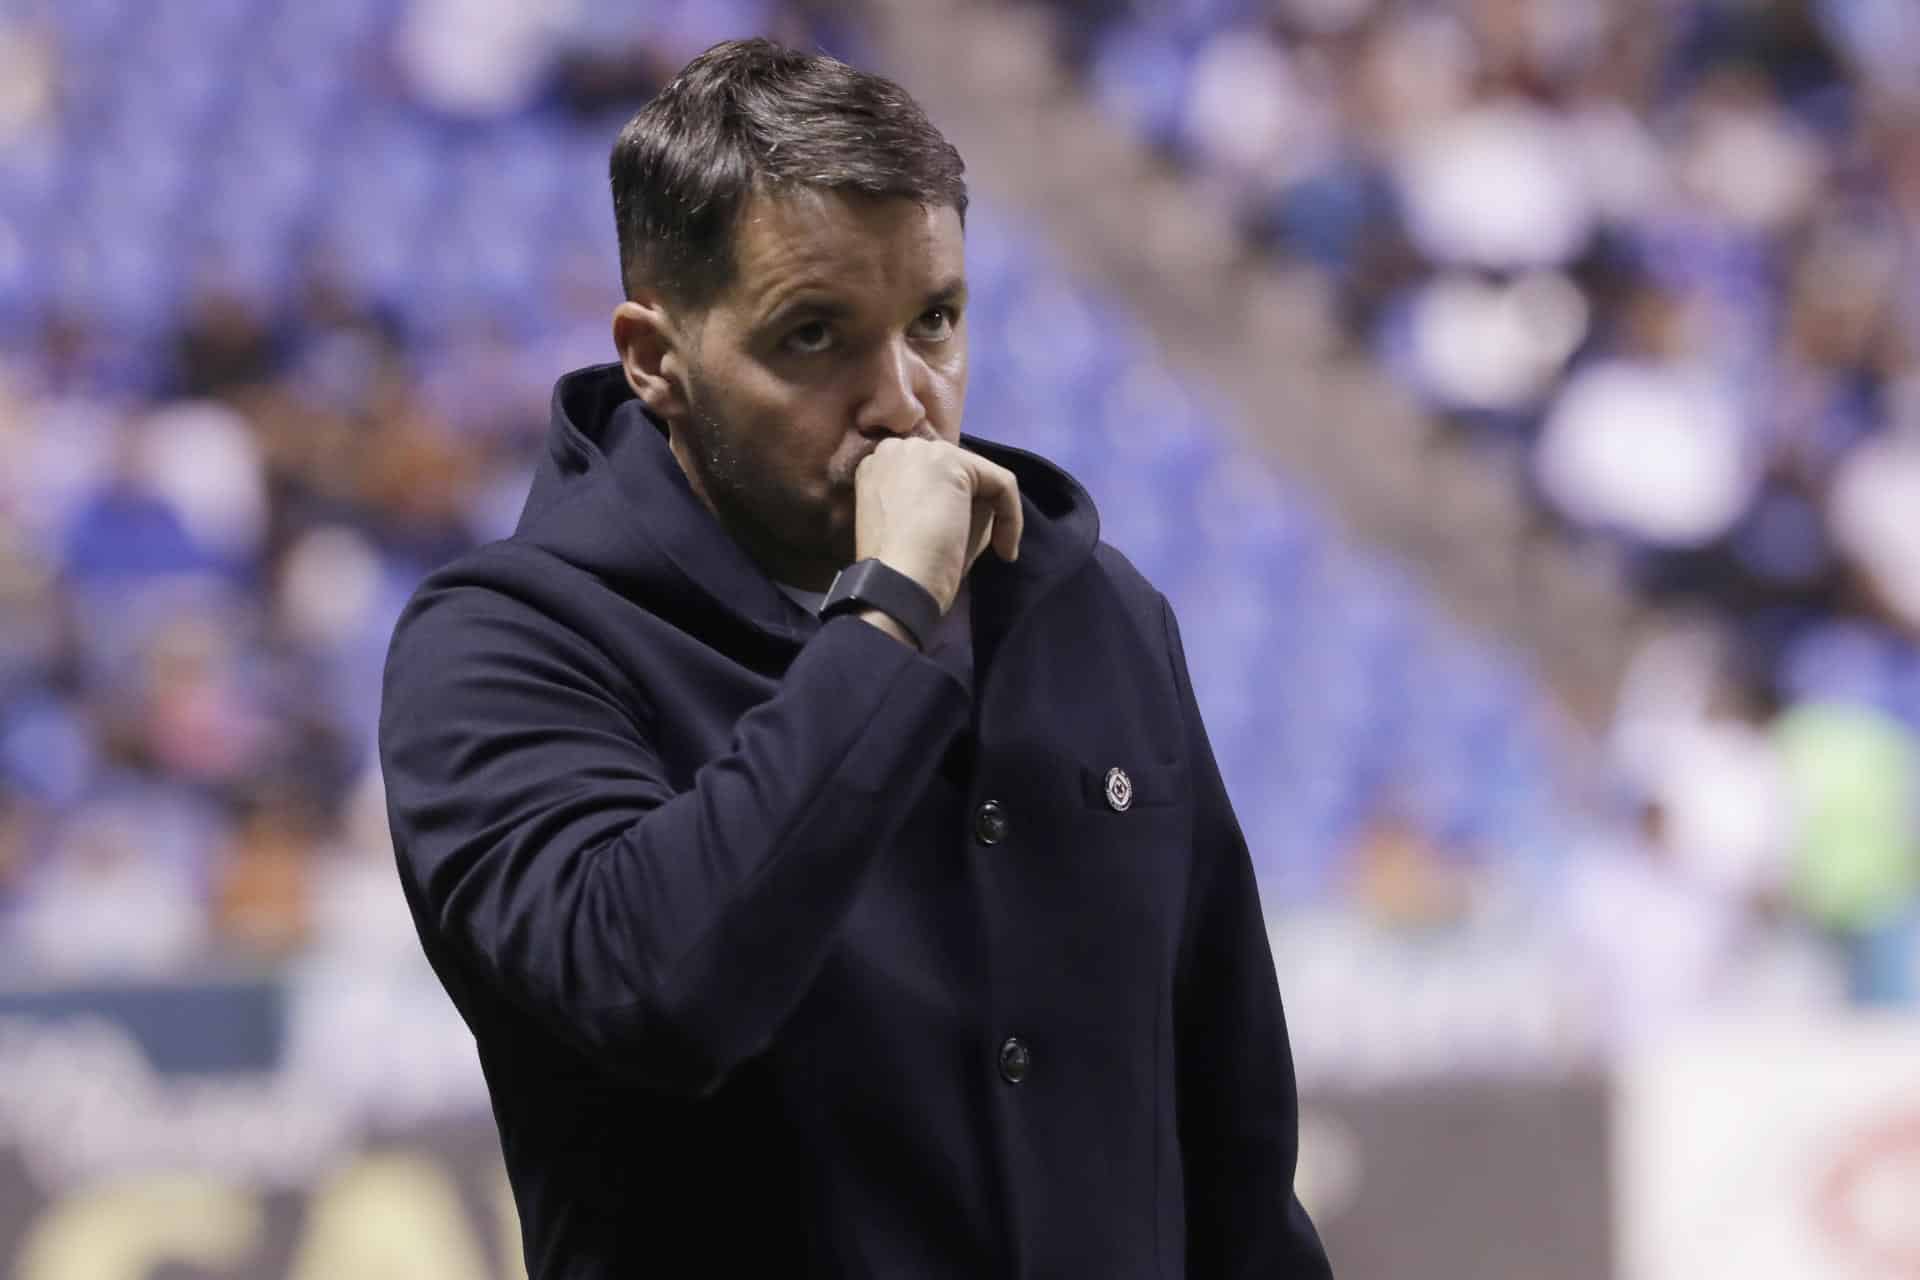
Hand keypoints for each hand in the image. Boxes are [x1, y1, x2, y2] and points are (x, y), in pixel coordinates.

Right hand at [852, 438, 1022, 612]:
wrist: (895, 585)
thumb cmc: (904, 570)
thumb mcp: (918, 529)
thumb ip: (943, 503)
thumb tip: (985, 499)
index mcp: (877, 470)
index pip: (931, 476)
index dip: (954, 505)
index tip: (960, 539)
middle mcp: (893, 450)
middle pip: (955, 469)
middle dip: (974, 505)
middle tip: (977, 544)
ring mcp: (921, 450)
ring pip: (979, 475)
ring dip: (992, 513)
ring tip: (993, 551)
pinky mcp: (952, 462)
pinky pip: (1001, 483)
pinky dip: (1011, 517)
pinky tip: (1005, 551)